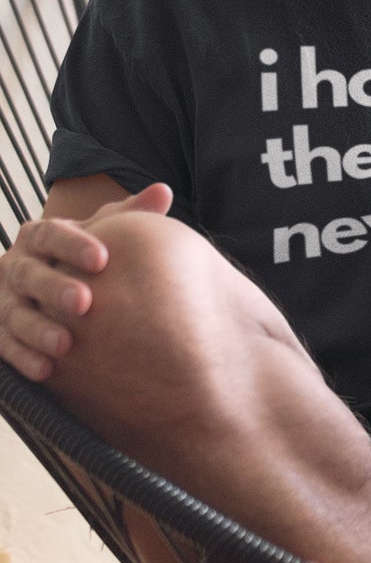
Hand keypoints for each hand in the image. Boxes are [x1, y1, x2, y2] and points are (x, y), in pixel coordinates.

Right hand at [0, 183, 172, 379]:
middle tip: (84, 303)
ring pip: (14, 313)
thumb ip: (128, 216)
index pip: (49, 233)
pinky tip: (46, 371)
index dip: (72, 245)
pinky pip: (5, 345)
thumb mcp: (105, 235)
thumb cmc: (91, 259)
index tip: (102, 260)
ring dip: (37, 330)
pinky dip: (22, 357)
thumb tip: (163, 191)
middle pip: (29, 274)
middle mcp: (16, 266)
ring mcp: (3, 299)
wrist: (60, 294)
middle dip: (54, 288)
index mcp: (39, 237)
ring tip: (65, 344)